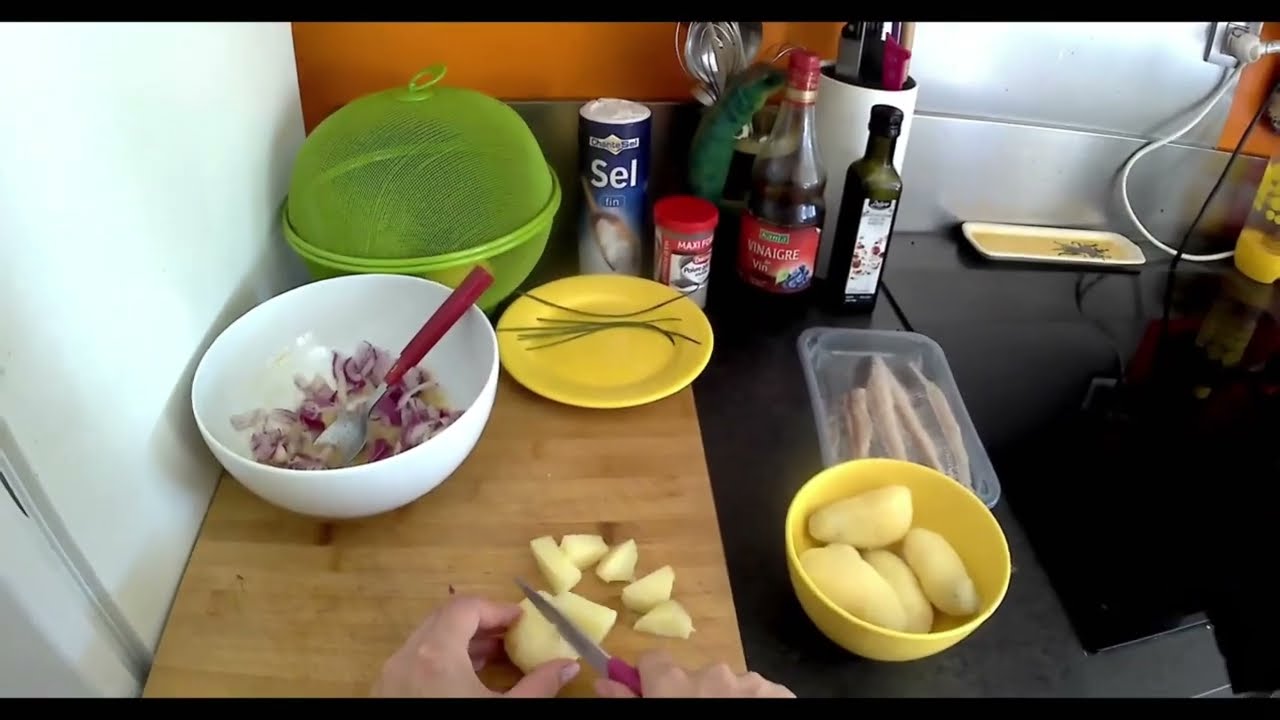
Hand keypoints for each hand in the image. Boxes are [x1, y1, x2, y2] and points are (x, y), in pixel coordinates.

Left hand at [372, 595, 579, 697]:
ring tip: (492, 659)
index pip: (465, 607)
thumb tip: (567, 666)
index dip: (497, 608)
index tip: (522, 621)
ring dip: (461, 642)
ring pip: (427, 640)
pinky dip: (441, 661)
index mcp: (436, 653)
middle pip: (444, 619)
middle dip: (481, 624)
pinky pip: (414, 662)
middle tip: (511, 636)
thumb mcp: (507, 712)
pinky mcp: (385, 695)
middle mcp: (407, 657)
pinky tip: (464, 682)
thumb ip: (539, 686)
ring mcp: (390, 676)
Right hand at [593, 650, 794, 697]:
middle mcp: (711, 672)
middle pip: (694, 677)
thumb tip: (603, 679)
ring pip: (730, 687)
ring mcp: (749, 681)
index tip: (652, 696)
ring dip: (726, 703)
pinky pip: (761, 694)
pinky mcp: (779, 692)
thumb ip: (626, 700)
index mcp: (674, 681)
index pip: (653, 661)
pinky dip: (755, 706)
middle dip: (693, 697)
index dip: (652, 680)